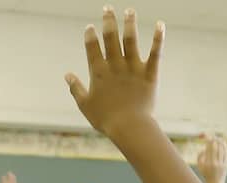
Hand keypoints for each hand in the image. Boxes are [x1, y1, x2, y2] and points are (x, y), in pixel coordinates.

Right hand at [66, 7, 163, 136]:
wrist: (129, 127)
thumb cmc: (105, 119)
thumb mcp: (85, 105)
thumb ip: (75, 88)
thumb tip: (67, 75)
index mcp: (98, 72)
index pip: (92, 48)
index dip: (90, 36)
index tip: (89, 27)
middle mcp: (115, 66)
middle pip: (110, 38)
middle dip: (108, 21)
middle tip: (108, 8)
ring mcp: (133, 68)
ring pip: (130, 40)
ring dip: (129, 24)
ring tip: (129, 10)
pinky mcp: (150, 74)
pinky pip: (155, 53)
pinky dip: (158, 38)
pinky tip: (160, 25)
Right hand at [196, 135, 226, 182]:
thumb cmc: (206, 173)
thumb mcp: (199, 166)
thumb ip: (199, 157)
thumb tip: (204, 148)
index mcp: (208, 163)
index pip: (209, 148)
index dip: (208, 140)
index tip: (206, 136)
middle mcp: (215, 163)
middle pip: (216, 147)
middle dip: (214, 140)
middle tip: (212, 136)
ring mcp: (222, 164)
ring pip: (222, 149)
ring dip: (220, 142)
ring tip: (217, 138)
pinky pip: (226, 152)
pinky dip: (225, 147)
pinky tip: (223, 143)